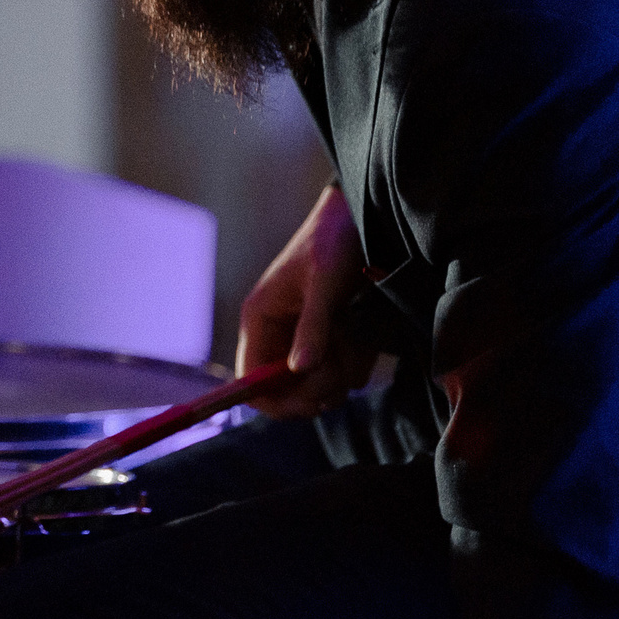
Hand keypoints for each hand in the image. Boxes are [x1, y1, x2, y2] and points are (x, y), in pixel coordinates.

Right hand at [236, 182, 377, 418]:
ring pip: (321, 385)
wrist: (364, 216)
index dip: (276, 402)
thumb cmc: (335, 240)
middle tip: (344, 364)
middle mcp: (277, 335)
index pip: (251, 383)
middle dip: (320, 385)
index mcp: (260, 320)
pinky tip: (367, 331)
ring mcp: (305, 339)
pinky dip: (358, 359)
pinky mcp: (330, 339)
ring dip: (344, 369)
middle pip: (289, 392)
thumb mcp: (325, 283)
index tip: (313, 403)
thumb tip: (300, 370)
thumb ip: (313, 327)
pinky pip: (342, 371)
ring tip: (359, 333)